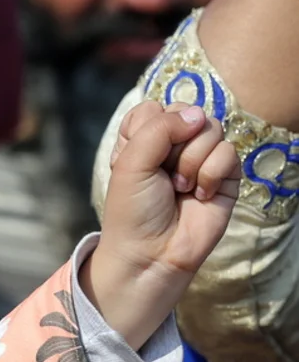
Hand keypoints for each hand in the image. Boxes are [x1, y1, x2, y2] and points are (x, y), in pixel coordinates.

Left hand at [84, 102, 239, 348]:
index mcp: (143, 139)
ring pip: (212, 129)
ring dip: (192, 161)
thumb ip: (158, 129)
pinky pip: (229, 152)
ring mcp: (202, 158)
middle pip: (189, 113)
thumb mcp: (131, 163)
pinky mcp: (226, 176)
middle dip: (175, 144)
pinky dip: (211, 174)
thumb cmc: (133, 210)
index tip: (139, 155)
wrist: (151, 253)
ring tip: (179, 188)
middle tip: (164, 175)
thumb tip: (198, 115)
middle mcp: (174, 145)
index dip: (151, 127)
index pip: (155, 108)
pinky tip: (198, 196)